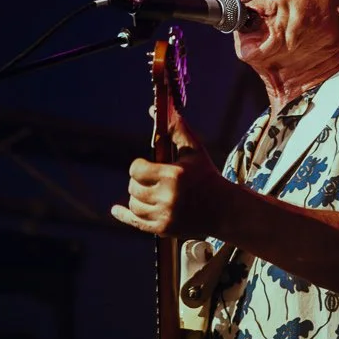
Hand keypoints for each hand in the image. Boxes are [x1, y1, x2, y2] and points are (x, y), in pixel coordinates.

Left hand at [111, 112, 227, 239]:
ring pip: (134, 204)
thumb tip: (155, 109)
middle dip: (139, 181)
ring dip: (137, 196)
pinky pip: (135, 222)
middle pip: (133, 187)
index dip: (139, 166)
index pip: (137, 170)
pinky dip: (124, 215)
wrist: (223, 209)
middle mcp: (167, 197)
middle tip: (151, 179)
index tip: (147, 166)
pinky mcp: (163, 229)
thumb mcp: (194, 151)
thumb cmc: (207, 176)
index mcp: (174, 175)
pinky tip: (116, 210)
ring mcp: (165, 215)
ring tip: (149, 192)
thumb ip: (176, 129)